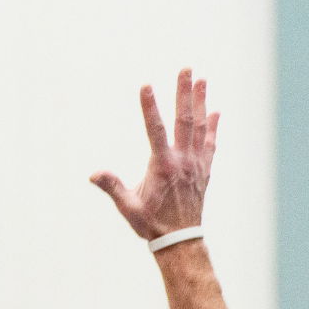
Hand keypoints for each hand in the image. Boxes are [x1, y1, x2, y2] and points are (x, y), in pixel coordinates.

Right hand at [91, 70, 216, 241]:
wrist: (180, 239)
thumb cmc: (150, 223)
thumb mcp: (128, 206)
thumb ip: (112, 187)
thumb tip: (93, 174)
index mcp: (163, 167)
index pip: (156, 130)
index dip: (150, 108)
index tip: (146, 86)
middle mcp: (183, 161)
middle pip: (184, 120)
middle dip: (184, 92)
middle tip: (186, 68)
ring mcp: (196, 164)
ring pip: (200, 127)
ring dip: (200, 101)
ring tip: (202, 79)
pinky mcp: (204, 171)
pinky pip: (210, 144)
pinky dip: (212, 127)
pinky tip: (215, 111)